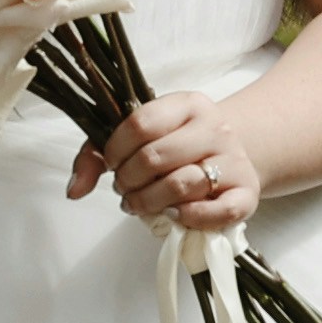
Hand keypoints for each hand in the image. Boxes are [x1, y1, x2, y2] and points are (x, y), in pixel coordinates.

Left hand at [75, 87, 260, 234]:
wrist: (230, 155)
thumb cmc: (177, 147)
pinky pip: (217, 211)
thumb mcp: (138, 138)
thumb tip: (74, 190)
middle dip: (128, 180)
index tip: (111, 164)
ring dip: (149, 202)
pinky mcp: (247, 193)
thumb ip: (96, 155)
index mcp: (187, 104)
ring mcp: (234, 160)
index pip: (140, 124)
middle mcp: (215, 127)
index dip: (116, 150)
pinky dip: (189, 218)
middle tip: (124, 189)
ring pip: (181, 185)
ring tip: (140, 204)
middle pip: (156, 157)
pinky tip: (173, 215)